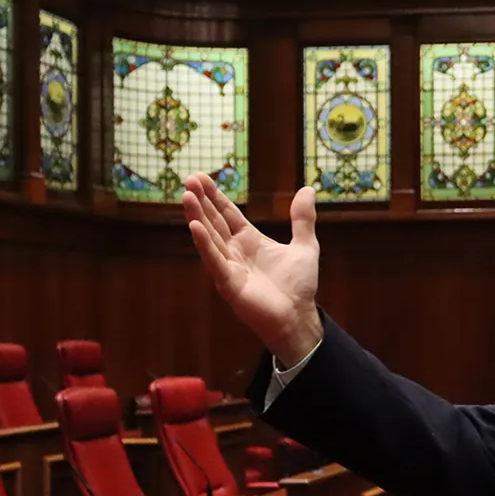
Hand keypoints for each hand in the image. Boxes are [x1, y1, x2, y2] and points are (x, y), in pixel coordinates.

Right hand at [183, 174, 323, 365]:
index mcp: (249, 241)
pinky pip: (214, 260)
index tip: (200, 178)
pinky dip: (204, 244)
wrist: (299, 317)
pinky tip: (193, 227)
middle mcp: (235, 252)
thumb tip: (308, 189)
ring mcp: (229, 267)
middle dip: (201, 201)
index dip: (215, 196)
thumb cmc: (299, 287)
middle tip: (189, 179)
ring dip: (197, 217)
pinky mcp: (229, 283)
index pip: (227, 214)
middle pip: (214, 221)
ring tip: (186, 196)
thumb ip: (303, 219)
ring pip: (209, 237)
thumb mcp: (305, 246)